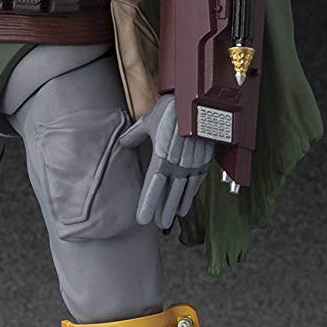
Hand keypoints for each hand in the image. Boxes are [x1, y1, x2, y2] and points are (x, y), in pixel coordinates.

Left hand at [119, 94, 213, 229]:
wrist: (198, 101)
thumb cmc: (171, 110)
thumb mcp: (148, 121)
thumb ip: (134, 135)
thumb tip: (122, 143)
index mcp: (162, 157)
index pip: (153, 186)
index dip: (147, 203)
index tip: (142, 219)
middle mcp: (178, 164)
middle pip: (169, 193)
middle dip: (163, 210)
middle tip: (158, 224)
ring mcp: (193, 164)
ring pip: (184, 191)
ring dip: (177, 206)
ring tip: (171, 219)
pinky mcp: (204, 160)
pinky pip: (196, 182)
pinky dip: (191, 195)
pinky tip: (186, 204)